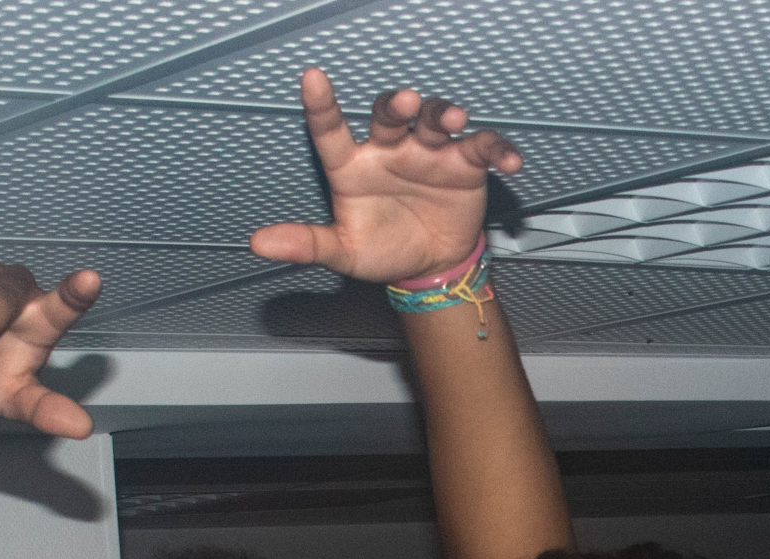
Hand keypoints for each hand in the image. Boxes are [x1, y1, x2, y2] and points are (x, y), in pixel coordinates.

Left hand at [252, 68, 523, 284]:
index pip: (331, 130)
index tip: (311, 79)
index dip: (321, 106)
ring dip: (443, 114)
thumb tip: (258, 243)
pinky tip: (510, 160)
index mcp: (353, 166)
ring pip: (433, 119)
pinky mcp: (464, 165)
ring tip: (453, 118)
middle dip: (397, 105)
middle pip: (390, 115)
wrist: (430, 267)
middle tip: (404, 102)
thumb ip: (306, 243)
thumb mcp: (342, 252)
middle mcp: (390, 150)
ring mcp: (428, 153)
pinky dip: (498, 149)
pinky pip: (482, 148)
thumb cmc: (383, 249)